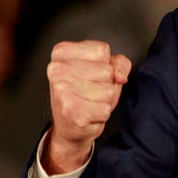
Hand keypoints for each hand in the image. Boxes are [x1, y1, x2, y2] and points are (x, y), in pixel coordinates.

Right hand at [43, 40, 131, 173]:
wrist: (69, 127)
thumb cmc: (84, 95)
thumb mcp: (103, 71)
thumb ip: (119, 64)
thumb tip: (120, 76)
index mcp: (62, 53)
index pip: (102, 50)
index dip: (105, 64)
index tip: (91, 74)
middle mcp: (57, 69)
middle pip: (106, 71)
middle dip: (105, 84)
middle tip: (90, 92)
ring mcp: (61, 89)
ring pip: (107, 91)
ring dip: (104, 101)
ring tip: (90, 103)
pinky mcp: (70, 110)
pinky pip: (105, 109)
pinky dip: (102, 114)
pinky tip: (89, 114)